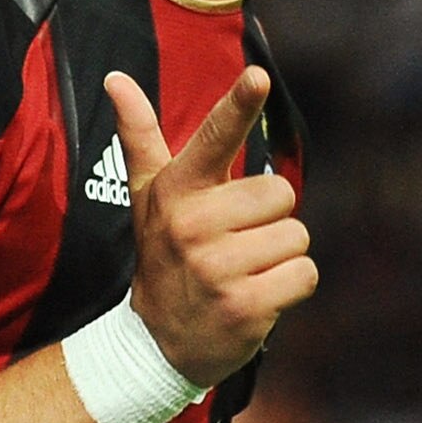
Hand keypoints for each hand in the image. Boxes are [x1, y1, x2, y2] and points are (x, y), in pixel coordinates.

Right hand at [105, 66, 314, 387]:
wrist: (154, 345)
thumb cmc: (164, 254)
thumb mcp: (149, 196)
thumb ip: (140, 135)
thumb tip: (116, 78)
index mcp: (177, 190)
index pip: (214, 137)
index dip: (238, 104)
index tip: (258, 76)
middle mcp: (192, 225)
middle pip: (281, 193)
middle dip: (269, 220)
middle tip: (233, 243)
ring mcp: (216, 268)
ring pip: (297, 236)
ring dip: (280, 257)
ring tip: (241, 272)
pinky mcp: (244, 306)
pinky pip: (305, 274)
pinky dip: (290, 288)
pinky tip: (255, 297)